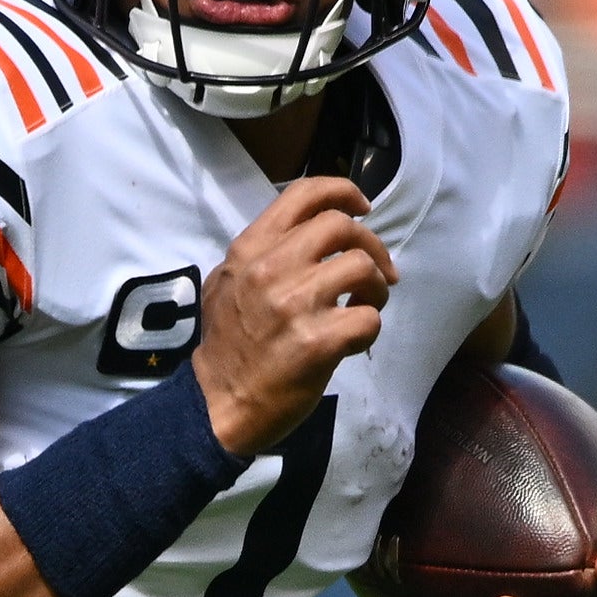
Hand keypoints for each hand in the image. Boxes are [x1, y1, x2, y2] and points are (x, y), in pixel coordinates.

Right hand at [192, 178, 394, 456]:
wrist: (217, 404)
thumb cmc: (226, 345)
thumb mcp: (224, 283)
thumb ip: (259, 254)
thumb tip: (304, 236)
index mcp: (250, 249)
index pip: (304, 194)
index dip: (343, 192)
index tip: (363, 207)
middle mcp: (271, 268)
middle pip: (342, 227)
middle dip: (372, 246)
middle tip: (379, 272)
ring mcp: (295, 304)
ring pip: (363, 268)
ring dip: (377, 287)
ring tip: (368, 305)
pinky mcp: (317, 342)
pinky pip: (368, 317)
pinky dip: (371, 327)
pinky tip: (356, 339)